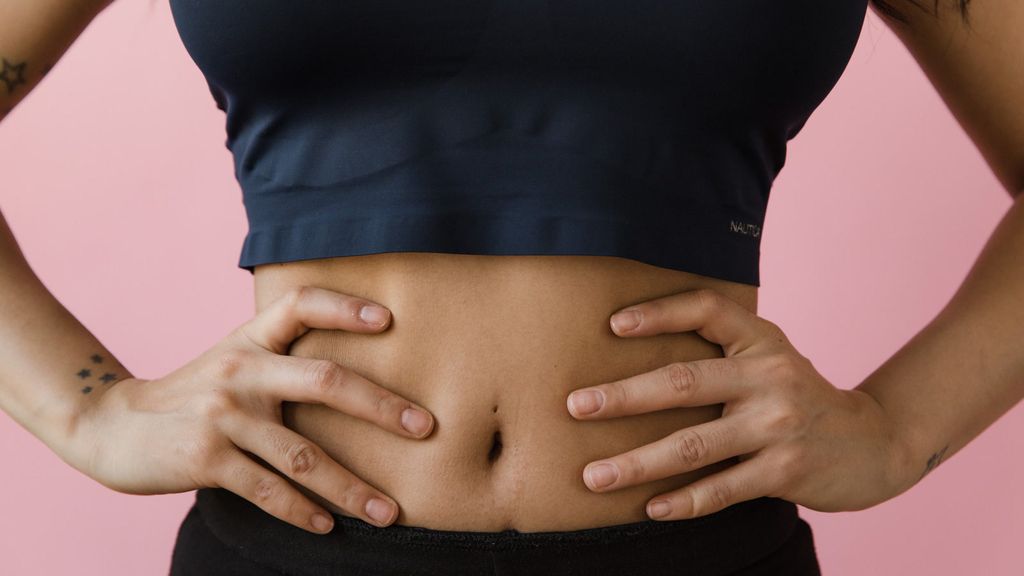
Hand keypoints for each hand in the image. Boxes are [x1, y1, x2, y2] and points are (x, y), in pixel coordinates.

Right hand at [67, 286, 434, 533]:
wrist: (113, 426)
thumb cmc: (195, 395)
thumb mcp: (235, 362)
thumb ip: (283, 360)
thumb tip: (359, 379)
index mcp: (251, 339)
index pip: (302, 304)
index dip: (345, 307)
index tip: (389, 319)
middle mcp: (241, 370)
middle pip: (324, 380)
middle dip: (381, 407)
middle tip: (426, 427)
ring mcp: (223, 415)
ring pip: (303, 454)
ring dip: (351, 488)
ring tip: (389, 512)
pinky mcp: (206, 458)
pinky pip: (268, 489)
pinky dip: (302, 511)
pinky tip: (329, 525)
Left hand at [566, 288, 905, 520]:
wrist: (874, 444)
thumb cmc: (797, 397)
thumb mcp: (769, 359)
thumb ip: (721, 351)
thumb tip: (629, 347)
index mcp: (761, 341)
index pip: (707, 309)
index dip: (660, 312)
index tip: (611, 325)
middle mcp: (771, 376)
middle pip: (684, 382)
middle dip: (622, 396)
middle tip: (575, 407)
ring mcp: (779, 425)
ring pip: (694, 445)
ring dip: (638, 462)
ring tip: (593, 476)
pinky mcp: (787, 471)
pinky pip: (724, 488)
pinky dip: (684, 501)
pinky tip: (650, 508)